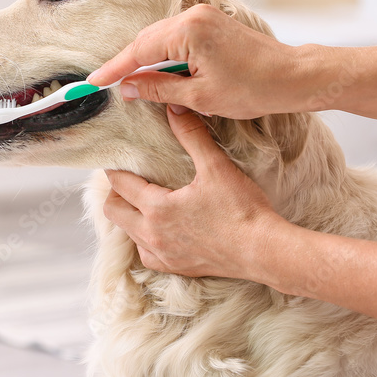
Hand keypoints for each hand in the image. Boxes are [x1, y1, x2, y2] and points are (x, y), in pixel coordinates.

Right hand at [87, 4, 306, 120]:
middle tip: (106, 85)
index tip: (93, 82)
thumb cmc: (253, 88)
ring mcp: (203, 16)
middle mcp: (193, 16)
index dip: (114, 69)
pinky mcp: (211, 22)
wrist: (292, 76)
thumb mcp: (199, 96)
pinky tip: (157, 71)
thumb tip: (128, 87)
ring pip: (160, 38)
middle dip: (126, 63)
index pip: (139, 52)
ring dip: (145, 59)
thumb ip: (158, 89)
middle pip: (146, 40)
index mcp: (188, 32)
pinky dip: (163, 53)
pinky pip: (176, 36)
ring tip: (129, 82)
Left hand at [103, 105, 285, 278]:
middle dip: (116, 192)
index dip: (115, 169)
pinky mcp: (176, 268)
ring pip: (128, 233)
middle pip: (113, 211)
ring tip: (144, 201)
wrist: (264, 250)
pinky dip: (145, 240)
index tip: (117, 159)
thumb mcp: (215, 166)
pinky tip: (160, 229)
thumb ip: (192, 135)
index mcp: (156, 208)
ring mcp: (163, 255)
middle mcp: (152, 235)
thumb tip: (174, 109)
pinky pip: (146, 254)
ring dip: (129, 216)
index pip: (120, 185)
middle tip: (130, 179)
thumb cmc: (242, 209)